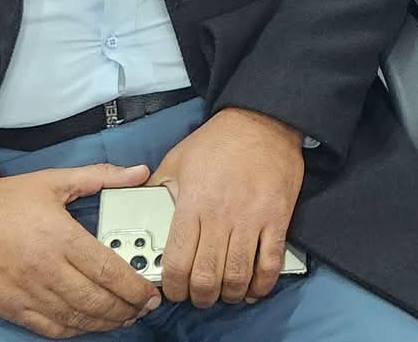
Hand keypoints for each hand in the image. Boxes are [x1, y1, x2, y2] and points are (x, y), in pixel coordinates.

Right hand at [0, 165, 158, 338]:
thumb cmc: (3, 201)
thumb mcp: (54, 180)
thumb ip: (101, 177)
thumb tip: (138, 172)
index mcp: (60, 237)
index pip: (108, 271)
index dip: (135, 287)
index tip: (151, 293)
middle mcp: (46, 269)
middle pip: (97, 300)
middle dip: (127, 309)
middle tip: (143, 309)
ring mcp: (28, 292)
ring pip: (77, 318)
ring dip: (106, 323)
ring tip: (123, 319)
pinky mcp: (12, 308)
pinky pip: (51, 328)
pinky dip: (75, 330)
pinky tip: (89, 325)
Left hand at [153, 107, 304, 307]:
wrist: (262, 121)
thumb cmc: (219, 140)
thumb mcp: (177, 159)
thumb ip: (158, 189)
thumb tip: (140, 209)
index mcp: (192, 203)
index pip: (177, 261)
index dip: (174, 286)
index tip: (174, 290)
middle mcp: (221, 216)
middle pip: (207, 276)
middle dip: (200, 297)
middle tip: (198, 296)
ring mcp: (251, 219)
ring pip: (238, 276)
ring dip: (229, 294)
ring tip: (224, 294)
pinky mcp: (277, 219)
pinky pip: (270, 263)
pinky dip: (262, 284)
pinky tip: (253, 287)